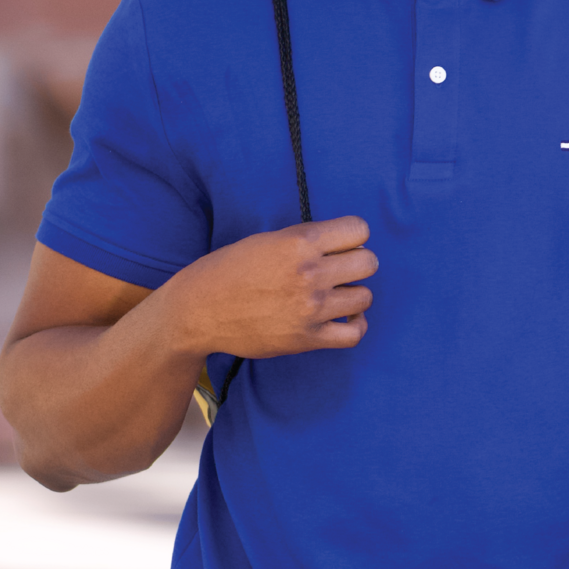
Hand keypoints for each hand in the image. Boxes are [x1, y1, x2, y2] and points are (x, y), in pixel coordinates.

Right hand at [152, 217, 375, 359]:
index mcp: (299, 242)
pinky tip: (344, 317)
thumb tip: (346, 243)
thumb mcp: (267, 240)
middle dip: (357, 263)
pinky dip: (355, 324)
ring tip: (336, 294)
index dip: (353, 236)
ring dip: (353, 294)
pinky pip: (354, 333)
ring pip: (365, 297)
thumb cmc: (229, 270)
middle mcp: (309, 273)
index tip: (341, 244)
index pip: (359, 230)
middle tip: (339, 270)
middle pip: (368, 263)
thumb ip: (306, 240)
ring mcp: (311, 308)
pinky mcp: (308, 338)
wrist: (200, 311)